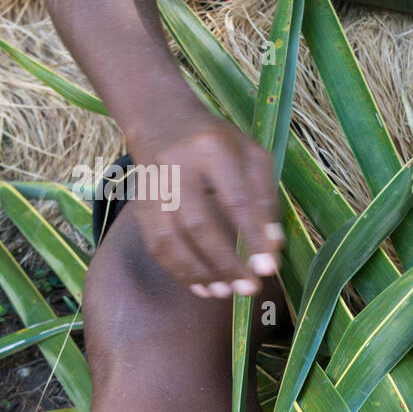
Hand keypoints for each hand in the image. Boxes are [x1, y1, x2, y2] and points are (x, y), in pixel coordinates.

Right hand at [124, 111, 281, 297]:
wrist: (161, 119)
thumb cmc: (218, 141)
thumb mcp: (251, 155)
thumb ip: (264, 197)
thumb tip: (273, 245)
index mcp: (211, 148)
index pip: (234, 199)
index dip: (252, 236)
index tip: (268, 268)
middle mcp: (176, 166)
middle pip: (198, 224)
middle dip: (225, 262)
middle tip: (249, 288)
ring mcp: (152, 186)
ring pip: (170, 239)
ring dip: (199, 273)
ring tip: (225, 292)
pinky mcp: (139, 204)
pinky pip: (156, 245)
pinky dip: (179, 270)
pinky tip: (201, 286)